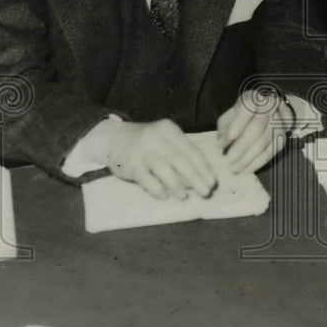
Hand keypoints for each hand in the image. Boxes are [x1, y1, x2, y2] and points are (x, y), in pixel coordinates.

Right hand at [102, 118, 217, 199]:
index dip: (203, 167)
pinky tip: (164, 195)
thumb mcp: (164, 140)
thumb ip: (181, 155)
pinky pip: (145, 178)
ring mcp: (142, 151)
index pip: (191, 150)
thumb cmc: (147, 143)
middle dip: (196, 178)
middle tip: (206, 192)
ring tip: (185, 196)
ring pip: (164, 168)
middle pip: (180, 159)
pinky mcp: (130, 165)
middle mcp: (156, 137)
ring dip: (177, 184)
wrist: (113, 138)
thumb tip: (198, 179)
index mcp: (169, 130)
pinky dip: (156, 188)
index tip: (213, 182)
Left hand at [216, 92, 289, 174]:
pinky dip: (258, 162)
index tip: (227, 139)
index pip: (248, 107)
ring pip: (265, 141)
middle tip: (228, 160)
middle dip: (241, 146)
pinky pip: (272, 151)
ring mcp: (279, 121)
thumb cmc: (245, 115)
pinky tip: (247, 169)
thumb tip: (221, 144)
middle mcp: (269, 107)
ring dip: (248, 158)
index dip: (238, 123)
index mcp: (254, 99)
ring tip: (235, 168)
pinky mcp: (283, 136)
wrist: (270, 112)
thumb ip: (225, 127)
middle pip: (257, 127)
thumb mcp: (232, 115)